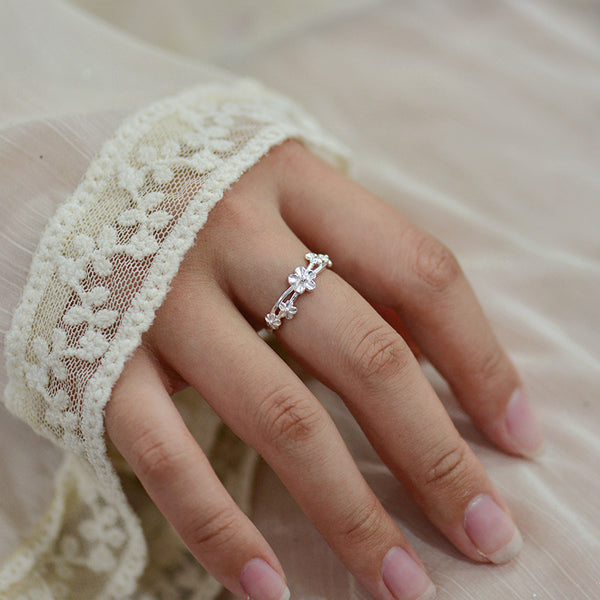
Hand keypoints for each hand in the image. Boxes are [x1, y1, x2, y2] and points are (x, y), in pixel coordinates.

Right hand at [105, 140, 543, 599]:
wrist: (73, 174)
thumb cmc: (204, 195)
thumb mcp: (289, 200)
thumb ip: (361, 264)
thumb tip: (450, 364)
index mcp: (295, 181)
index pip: (419, 273)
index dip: (481, 361)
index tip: (517, 436)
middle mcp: (232, 231)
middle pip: (362, 354)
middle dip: (433, 456)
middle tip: (484, 535)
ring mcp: (162, 294)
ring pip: (278, 414)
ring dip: (348, 511)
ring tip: (400, 581)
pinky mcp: (100, 355)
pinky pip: (165, 452)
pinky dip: (218, 525)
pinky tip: (267, 587)